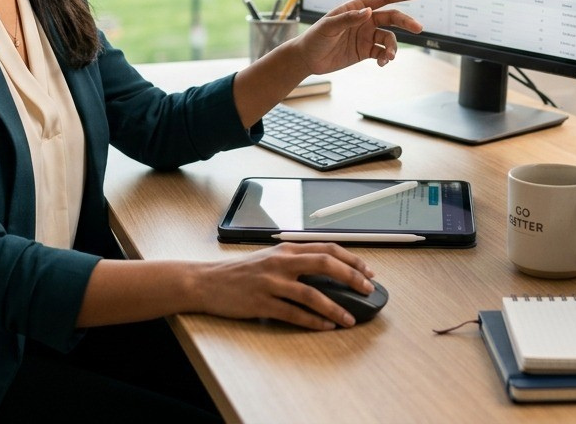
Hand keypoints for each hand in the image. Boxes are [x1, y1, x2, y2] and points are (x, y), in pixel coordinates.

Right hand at [195, 243, 376, 329]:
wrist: (207, 282)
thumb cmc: (240, 272)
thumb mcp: (270, 258)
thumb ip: (295, 261)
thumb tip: (328, 272)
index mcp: (286, 249)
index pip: (327, 249)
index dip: (351, 260)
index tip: (368, 272)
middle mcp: (281, 262)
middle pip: (325, 265)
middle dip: (352, 278)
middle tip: (368, 290)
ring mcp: (271, 283)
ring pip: (312, 294)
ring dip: (335, 308)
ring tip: (349, 319)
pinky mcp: (261, 303)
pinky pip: (293, 314)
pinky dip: (312, 322)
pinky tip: (325, 327)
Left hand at [295, 0, 423, 73]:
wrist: (307, 59)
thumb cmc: (315, 38)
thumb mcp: (329, 27)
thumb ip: (349, 18)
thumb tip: (368, 11)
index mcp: (357, 7)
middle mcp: (365, 20)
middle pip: (392, 17)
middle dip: (406, 22)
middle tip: (418, 28)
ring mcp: (366, 36)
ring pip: (389, 38)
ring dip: (393, 47)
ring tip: (389, 57)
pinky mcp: (365, 51)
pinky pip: (382, 53)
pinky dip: (385, 58)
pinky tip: (382, 63)